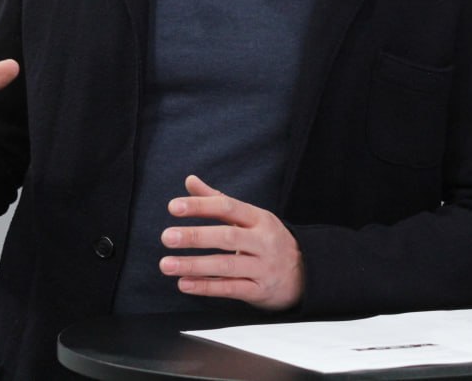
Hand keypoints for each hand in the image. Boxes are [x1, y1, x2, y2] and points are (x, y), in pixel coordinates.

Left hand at [159, 174, 303, 310]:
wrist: (305, 273)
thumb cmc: (267, 240)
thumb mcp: (249, 217)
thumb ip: (218, 200)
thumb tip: (190, 181)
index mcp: (259, 218)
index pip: (228, 207)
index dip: (200, 205)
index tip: (174, 207)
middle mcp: (263, 241)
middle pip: (227, 237)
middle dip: (195, 236)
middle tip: (167, 237)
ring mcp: (263, 267)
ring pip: (226, 266)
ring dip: (194, 265)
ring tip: (167, 264)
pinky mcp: (260, 291)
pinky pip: (230, 289)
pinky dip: (206, 287)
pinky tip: (184, 284)